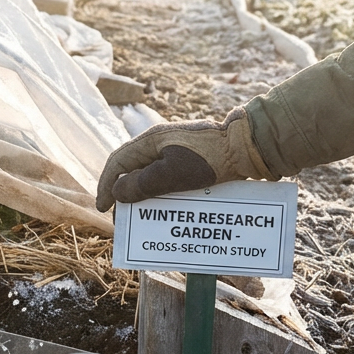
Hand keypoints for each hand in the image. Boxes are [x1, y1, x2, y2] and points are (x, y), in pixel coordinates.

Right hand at [96, 107, 275, 211]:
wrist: (250, 147)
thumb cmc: (211, 159)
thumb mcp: (172, 175)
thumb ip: (142, 184)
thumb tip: (118, 192)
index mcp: (151, 140)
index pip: (118, 162)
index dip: (106, 185)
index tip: (103, 207)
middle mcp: (161, 141)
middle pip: (133, 168)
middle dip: (125, 191)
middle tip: (123, 214)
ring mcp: (179, 147)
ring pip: (152, 172)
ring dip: (145, 193)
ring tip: (144, 213)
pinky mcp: (194, 155)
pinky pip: (169, 174)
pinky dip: (163, 190)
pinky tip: (168, 205)